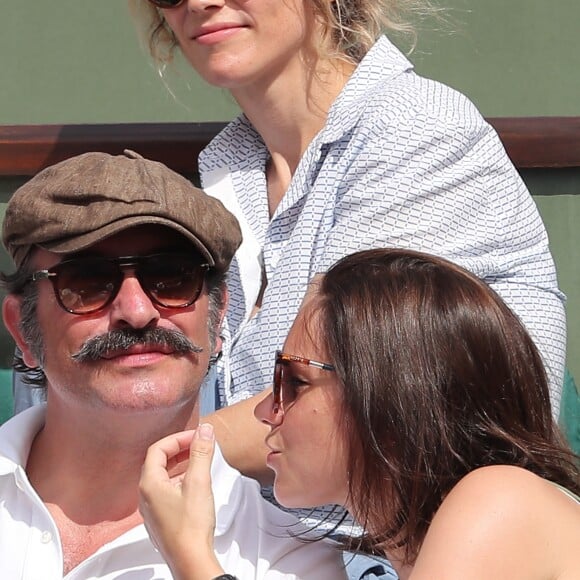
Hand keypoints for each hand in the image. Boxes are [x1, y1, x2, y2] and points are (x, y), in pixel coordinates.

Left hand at [139, 424, 224, 579]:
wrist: (190, 561)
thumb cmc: (190, 527)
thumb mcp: (198, 482)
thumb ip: (201, 453)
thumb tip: (204, 431)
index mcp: (149, 484)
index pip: (158, 449)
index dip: (178, 438)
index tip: (196, 436)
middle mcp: (146, 496)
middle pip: (158, 462)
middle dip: (179, 449)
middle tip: (198, 444)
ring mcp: (152, 510)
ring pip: (163, 477)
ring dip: (180, 464)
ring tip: (199, 461)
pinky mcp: (162, 519)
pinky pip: (166, 491)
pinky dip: (180, 480)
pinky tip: (195, 485)